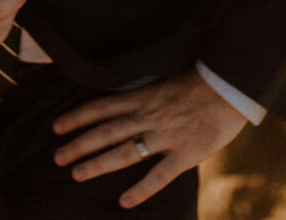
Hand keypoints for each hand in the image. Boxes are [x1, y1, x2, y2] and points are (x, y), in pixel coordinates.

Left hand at [52, 67, 247, 206]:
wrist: (229, 87)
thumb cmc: (197, 83)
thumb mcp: (162, 83)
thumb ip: (142, 97)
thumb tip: (120, 107)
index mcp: (142, 98)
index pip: (101, 107)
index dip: (76, 117)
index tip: (56, 127)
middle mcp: (147, 116)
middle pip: (105, 132)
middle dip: (78, 144)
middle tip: (56, 158)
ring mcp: (165, 136)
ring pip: (124, 152)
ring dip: (98, 163)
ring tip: (76, 175)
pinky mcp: (184, 154)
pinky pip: (159, 175)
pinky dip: (141, 189)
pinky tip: (124, 201)